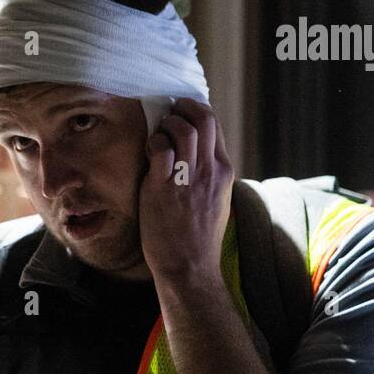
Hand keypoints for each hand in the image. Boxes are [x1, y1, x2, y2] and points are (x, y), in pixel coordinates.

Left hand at [138, 99, 233, 284]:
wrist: (190, 265)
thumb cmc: (198, 236)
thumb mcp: (216, 200)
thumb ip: (209, 175)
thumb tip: (196, 154)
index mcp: (224, 171)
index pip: (215, 126)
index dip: (196, 112)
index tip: (181, 112)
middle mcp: (210, 171)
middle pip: (204, 119)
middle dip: (183, 108)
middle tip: (169, 112)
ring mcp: (188, 179)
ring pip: (183, 130)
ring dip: (167, 125)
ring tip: (158, 135)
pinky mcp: (164, 188)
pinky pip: (160, 149)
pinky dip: (153, 143)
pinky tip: (149, 153)